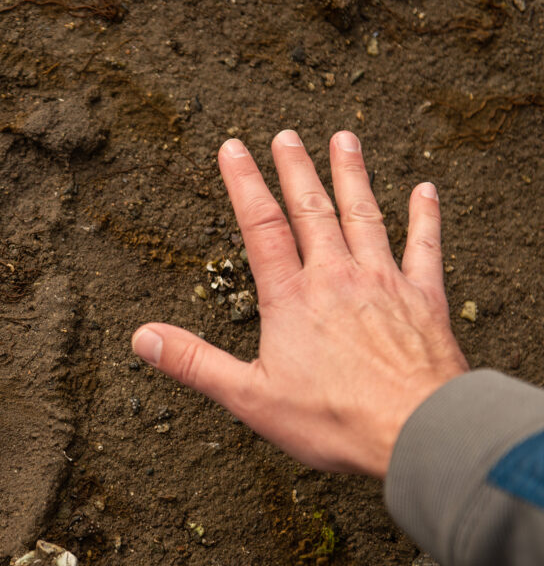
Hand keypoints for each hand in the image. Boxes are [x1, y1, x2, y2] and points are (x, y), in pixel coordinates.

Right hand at [131, 130, 468, 478]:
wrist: (417, 429)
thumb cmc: (333, 419)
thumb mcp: (248, 397)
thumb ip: (194, 362)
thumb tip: (142, 337)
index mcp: (290, 298)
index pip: (260, 226)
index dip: (243, 183)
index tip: (232, 148)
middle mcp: (336, 277)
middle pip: (311, 210)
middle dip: (296, 169)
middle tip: (286, 136)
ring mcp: (384, 282)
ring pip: (363, 215)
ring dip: (351, 175)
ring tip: (343, 139)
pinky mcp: (424, 298)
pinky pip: (424, 246)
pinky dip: (424, 216)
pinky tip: (424, 190)